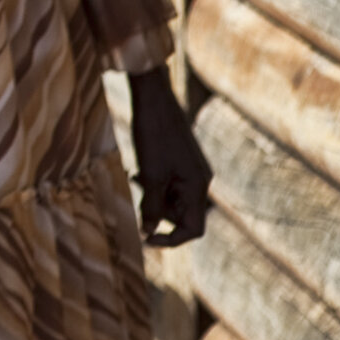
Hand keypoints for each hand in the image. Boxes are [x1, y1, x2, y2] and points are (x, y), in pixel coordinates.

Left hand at [128, 68, 210, 245]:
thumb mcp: (150, 175)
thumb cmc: (153, 136)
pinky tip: (139, 168)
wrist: (153, 99)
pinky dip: (151, 182)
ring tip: (139, 173)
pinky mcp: (179, 162)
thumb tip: (148, 233)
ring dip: (151, 194)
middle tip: (139, 188)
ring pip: (170, 198)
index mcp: (199, 187)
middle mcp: (199, 181)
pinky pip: (166, 183)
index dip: (171, 239)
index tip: (146, 239)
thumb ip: (152, 207)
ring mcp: (191, 171)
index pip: (194, 230)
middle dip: (157, 210)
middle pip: (179, 214)